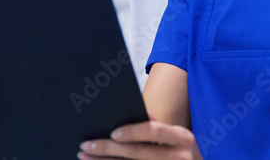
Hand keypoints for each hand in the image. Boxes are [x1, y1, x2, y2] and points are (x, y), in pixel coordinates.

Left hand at [78, 121, 201, 159]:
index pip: (153, 130)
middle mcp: (179, 156)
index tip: (112, 133)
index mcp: (182, 138)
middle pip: (137, 152)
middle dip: (108, 149)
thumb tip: (138, 114)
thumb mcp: (179, 139)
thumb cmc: (184, 155)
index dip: (132, 131)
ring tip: (85, 158)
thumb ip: (159, 129)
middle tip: (86, 146)